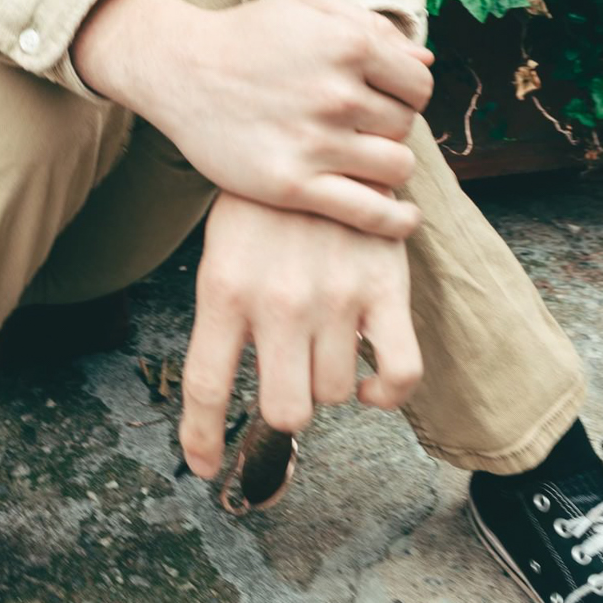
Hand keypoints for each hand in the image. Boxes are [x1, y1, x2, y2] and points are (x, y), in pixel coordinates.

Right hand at [71, 0, 432, 239]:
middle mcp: (338, 94)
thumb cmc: (246, 35)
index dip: (406, 94)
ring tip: (362, 161)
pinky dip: (396, 221)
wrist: (179, 70)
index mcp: (350, 45)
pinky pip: (369, 212)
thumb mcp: (307, 6)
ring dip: (387, 166)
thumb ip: (371, 27)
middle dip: (389, 127)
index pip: (419, 85)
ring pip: (396, 168)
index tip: (383, 101)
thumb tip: (425, 63)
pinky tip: (403, 218)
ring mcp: (316, 142)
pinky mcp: (292, 184)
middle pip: (405, 126)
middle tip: (360, 129)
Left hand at [177, 191, 422, 478]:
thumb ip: (225, 319)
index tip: (204, 468)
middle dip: (285, 415)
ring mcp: (336, 298)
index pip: (207, 389)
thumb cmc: (262, 205)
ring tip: (323, 344)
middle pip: (286, 412)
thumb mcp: (220, 254)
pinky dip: (387, 393)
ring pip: (336, 393)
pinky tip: (371, 381)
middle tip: (286, 386)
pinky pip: (400, 373)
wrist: (318, 134)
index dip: (202, 441)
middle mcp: (278, 303)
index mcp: (223, 292)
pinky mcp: (386, 290)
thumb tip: (222, 398)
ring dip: (329, 384)